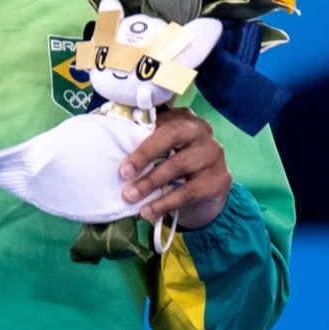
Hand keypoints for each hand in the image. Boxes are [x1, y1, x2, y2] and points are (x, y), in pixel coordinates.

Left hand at [119, 107, 231, 230]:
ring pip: (178, 166)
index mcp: (184, 118)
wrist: (207, 193)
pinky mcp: (219, 180)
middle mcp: (202, 131)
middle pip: (171, 135)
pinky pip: (187, 192)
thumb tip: (108, 142)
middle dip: (144, 154)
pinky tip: (147, 211)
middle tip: (124, 173)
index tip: (117, 150)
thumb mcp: (163, 150)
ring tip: (130, 196)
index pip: (160, 120)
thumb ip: (144, 141)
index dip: (138, 134)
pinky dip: (164, 203)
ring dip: (150, 182)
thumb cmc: (176, 164)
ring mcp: (214, 154)